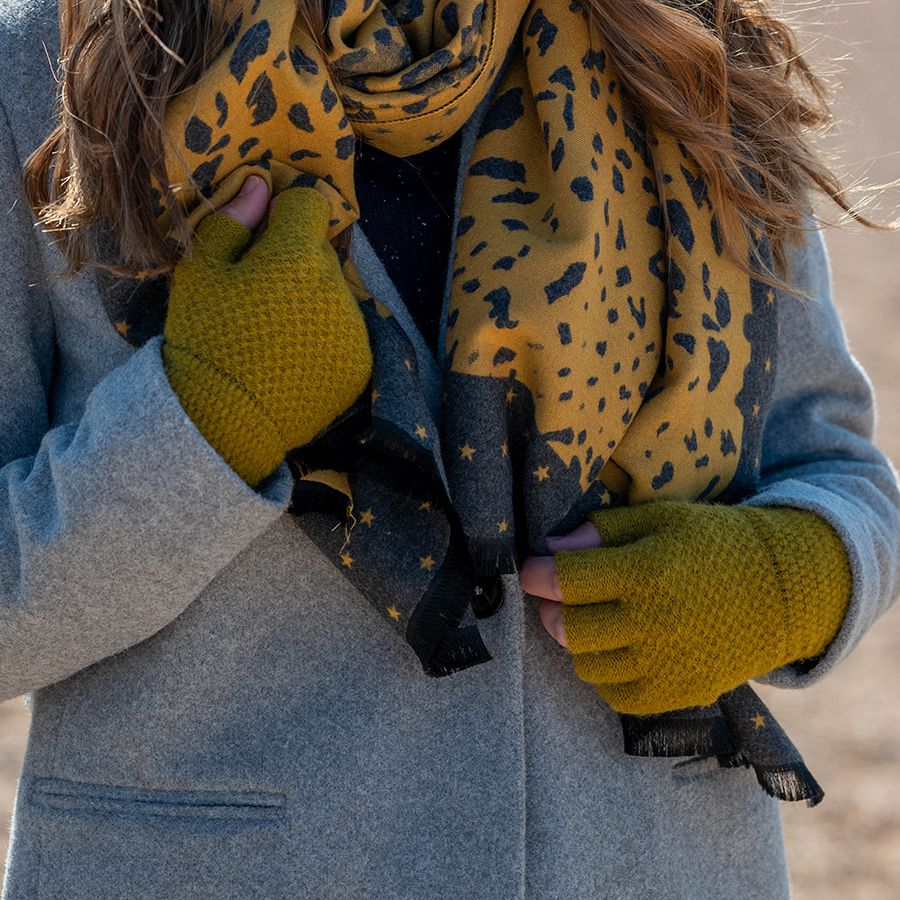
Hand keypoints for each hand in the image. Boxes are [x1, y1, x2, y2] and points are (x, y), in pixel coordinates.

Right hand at [163, 176, 372, 486]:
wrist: (225, 421)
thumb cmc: (205, 339)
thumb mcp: (201, 274)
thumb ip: (233, 223)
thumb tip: (260, 183)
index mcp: (296, 255)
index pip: (309, 205)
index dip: (286, 215)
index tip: (264, 238)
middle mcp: (335, 285)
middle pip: (320, 254)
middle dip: (294, 265)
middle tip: (259, 301)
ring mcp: (353, 327)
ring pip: (333, 295)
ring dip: (311, 304)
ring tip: (275, 338)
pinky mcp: (361, 363)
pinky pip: (344, 334)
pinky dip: (325, 340)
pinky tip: (294, 361)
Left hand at [520, 502, 850, 714]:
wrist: (784, 590)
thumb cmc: (716, 543)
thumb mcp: (662, 518)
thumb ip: (603, 532)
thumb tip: (551, 549)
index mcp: (649, 571)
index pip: (568, 580)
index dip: (537, 574)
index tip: (530, 570)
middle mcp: (655, 623)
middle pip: (568, 627)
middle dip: (550, 609)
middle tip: (556, 595)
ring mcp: (668, 665)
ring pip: (585, 663)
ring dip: (576, 641)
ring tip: (592, 618)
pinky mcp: (679, 693)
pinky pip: (614, 693)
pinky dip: (604, 671)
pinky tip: (617, 646)